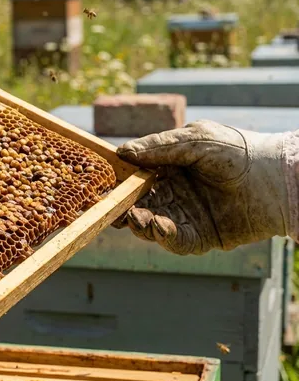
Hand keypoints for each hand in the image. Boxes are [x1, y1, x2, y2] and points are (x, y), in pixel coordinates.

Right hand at [114, 120, 290, 254]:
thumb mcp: (196, 139)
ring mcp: (185, 216)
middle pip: (138, 205)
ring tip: (137, 218)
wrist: (277, 178)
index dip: (119, 183)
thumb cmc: (238, 151)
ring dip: (141, 224)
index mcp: (167, 169)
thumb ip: (158, 146)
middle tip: (114, 209)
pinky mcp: (200, 237)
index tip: (104, 186)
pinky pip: (175, 241)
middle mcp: (173, 194)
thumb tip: (122, 153)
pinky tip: (160, 226)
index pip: (135, 179)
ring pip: (151, 225)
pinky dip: (164, 236)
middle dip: (124, 209)